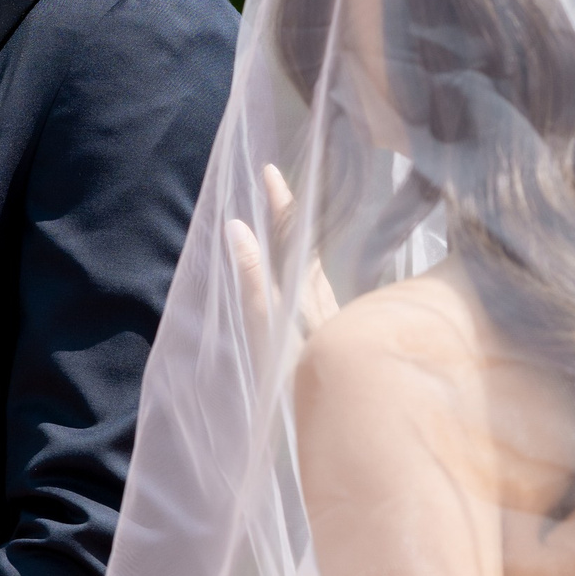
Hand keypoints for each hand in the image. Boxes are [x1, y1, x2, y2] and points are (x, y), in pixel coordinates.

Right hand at [227, 162, 338, 368]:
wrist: (336, 403)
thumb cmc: (293, 365)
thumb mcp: (264, 320)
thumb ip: (252, 275)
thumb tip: (238, 226)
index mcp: (301, 284)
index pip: (290, 233)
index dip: (280, 203)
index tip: (270, 171)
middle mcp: (317, 292)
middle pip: (304, 243)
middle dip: (290, 213)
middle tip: (277, 184)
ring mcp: (327, 311)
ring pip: (313, 262)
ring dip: (301, 237)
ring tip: (292, 216)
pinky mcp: (331, 329)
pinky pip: (318, 282)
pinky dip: (308, 264)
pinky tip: (309, 271)